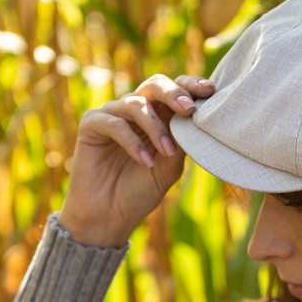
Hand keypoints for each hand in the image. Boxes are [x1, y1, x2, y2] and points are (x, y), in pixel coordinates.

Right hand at [57, 75, 214, 246]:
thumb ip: (181, 141)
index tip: (210, 90)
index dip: (191, 86)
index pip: (175, 89)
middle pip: (155, 85)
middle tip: (189, 109)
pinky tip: (145, 162)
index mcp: (157, 116)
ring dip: (156, 128)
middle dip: (174, 93)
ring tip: (167, 152)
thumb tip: (200, 117)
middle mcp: (134, 110)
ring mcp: (112, 115)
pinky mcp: (91, 124)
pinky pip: (114, 123)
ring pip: (135, 104)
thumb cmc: (140, 192)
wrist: (110, 217)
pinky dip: (133, 142)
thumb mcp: (170, 166)